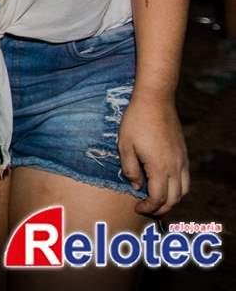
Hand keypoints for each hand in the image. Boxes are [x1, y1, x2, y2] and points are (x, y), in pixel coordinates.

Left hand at [118, 94, 189, 214]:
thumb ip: (130, 169)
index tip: (137, 208)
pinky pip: (186, 179)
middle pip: (174, 199)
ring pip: (183, 191)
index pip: (158, 198)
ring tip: (156, 200)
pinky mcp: (184, 154)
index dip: (148, 207)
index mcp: (159, 168)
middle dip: (161, 208)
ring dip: (172, 200)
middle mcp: (175, 167)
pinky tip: (165, 185)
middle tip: (146, 209)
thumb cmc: (136, 122)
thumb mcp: (124, 145)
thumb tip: (136, 186)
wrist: (155, 102)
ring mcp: (182, 161)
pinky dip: (178, 188)